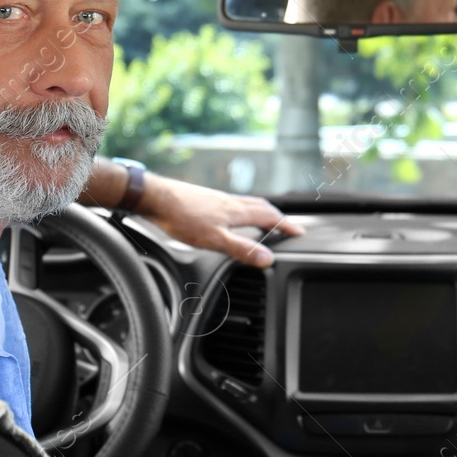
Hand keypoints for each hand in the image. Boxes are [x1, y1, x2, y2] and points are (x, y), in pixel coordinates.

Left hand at [136, 173, 305, 267]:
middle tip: (287, 225)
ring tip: (265, 219)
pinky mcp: (206, 199)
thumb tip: (267, 258)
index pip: (269, 217)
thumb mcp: (214, 240)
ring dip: (261, 211)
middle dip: (277, 216)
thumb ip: (242, 248)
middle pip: (261, 207)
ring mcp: (218, 199)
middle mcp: (230, 202)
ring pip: (247, 203)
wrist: (156, 198)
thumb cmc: (182, 218)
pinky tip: (231, 216)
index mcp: (236, 211)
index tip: (299, 232)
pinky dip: (243, 210)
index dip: (285, 225)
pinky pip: (233, 204)